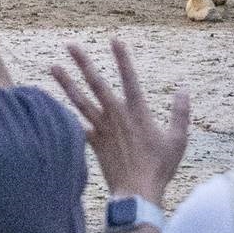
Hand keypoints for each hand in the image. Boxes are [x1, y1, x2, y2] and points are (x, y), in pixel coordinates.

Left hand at [51, 39, 188, 202]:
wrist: (137, 193)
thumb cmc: (160, 168)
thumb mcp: (178, 140)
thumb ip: (181, 113)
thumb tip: (184, 90)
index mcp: (137, 113)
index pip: (130, 79)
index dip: (122, 59)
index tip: (114, 39)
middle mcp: (116, 116)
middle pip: (97, 84)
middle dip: (83, 62)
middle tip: (70, 45)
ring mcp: (101, 128)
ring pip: (80, 100)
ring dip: (66, 83)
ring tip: (53, 67)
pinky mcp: (92, 142)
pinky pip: (76, 124)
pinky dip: (64, 115)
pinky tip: (49, 106)